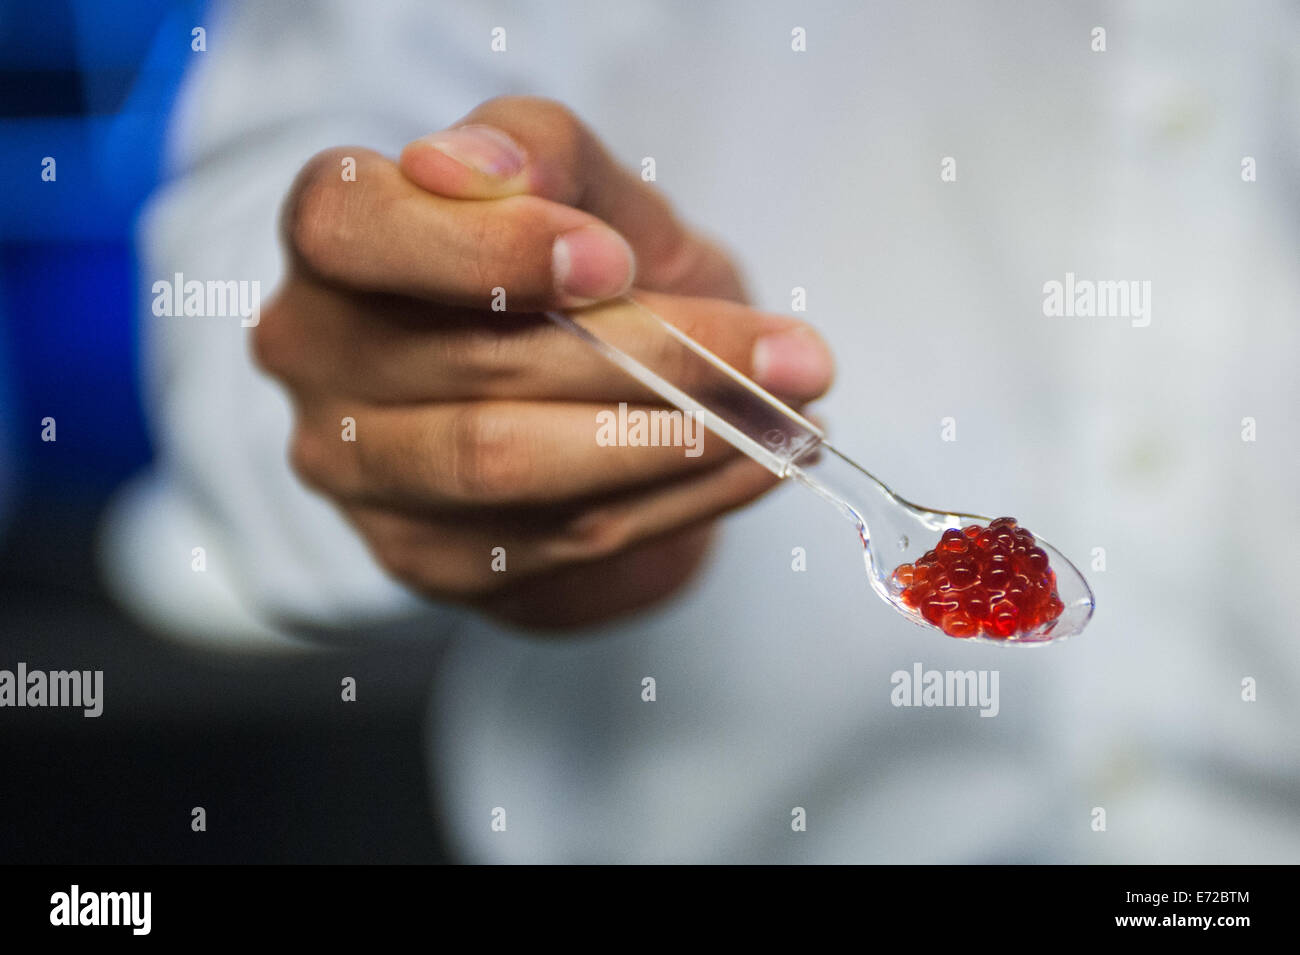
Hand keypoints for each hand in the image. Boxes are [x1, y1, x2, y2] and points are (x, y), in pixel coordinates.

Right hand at [254, 97, 833, 627]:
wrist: (577, 388)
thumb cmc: (575, 264)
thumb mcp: (583, 189)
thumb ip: (545, 155)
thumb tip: (478, 168)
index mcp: (337, 240)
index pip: (354, 228)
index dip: (483, 249)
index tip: (612, 262)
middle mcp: (318, 359)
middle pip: (473, 365)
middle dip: (654, 359)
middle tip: (792, 357)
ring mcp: (360, 472)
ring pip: (507, 466)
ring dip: (671, 444)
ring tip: (790, 420)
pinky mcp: (423, 557)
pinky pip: (555, 540)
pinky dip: (676, 504)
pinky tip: (755, 468)